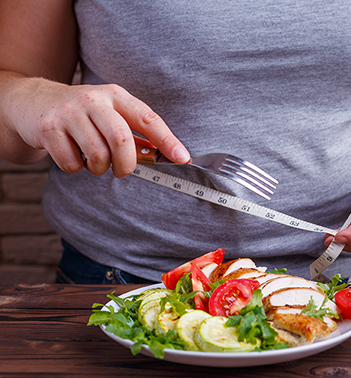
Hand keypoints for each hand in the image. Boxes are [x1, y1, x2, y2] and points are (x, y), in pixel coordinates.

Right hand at [7, 78, 189, 177]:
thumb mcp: (111, 115)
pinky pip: (72, 163)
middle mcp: (94, 100)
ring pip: (97, 155)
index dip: (167, 140)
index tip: (182, 158)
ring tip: (94, 161)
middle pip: (121, 139)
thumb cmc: (84, 115)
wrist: (32, 101)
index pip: (148, 119)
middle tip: (123, 171)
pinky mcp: (49, 128)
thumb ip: (134, 134)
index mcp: (116, 96)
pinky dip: (76, 168)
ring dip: (99, 168)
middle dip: (127, 164)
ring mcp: (69, 113)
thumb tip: (161, 157)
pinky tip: (72, 155)